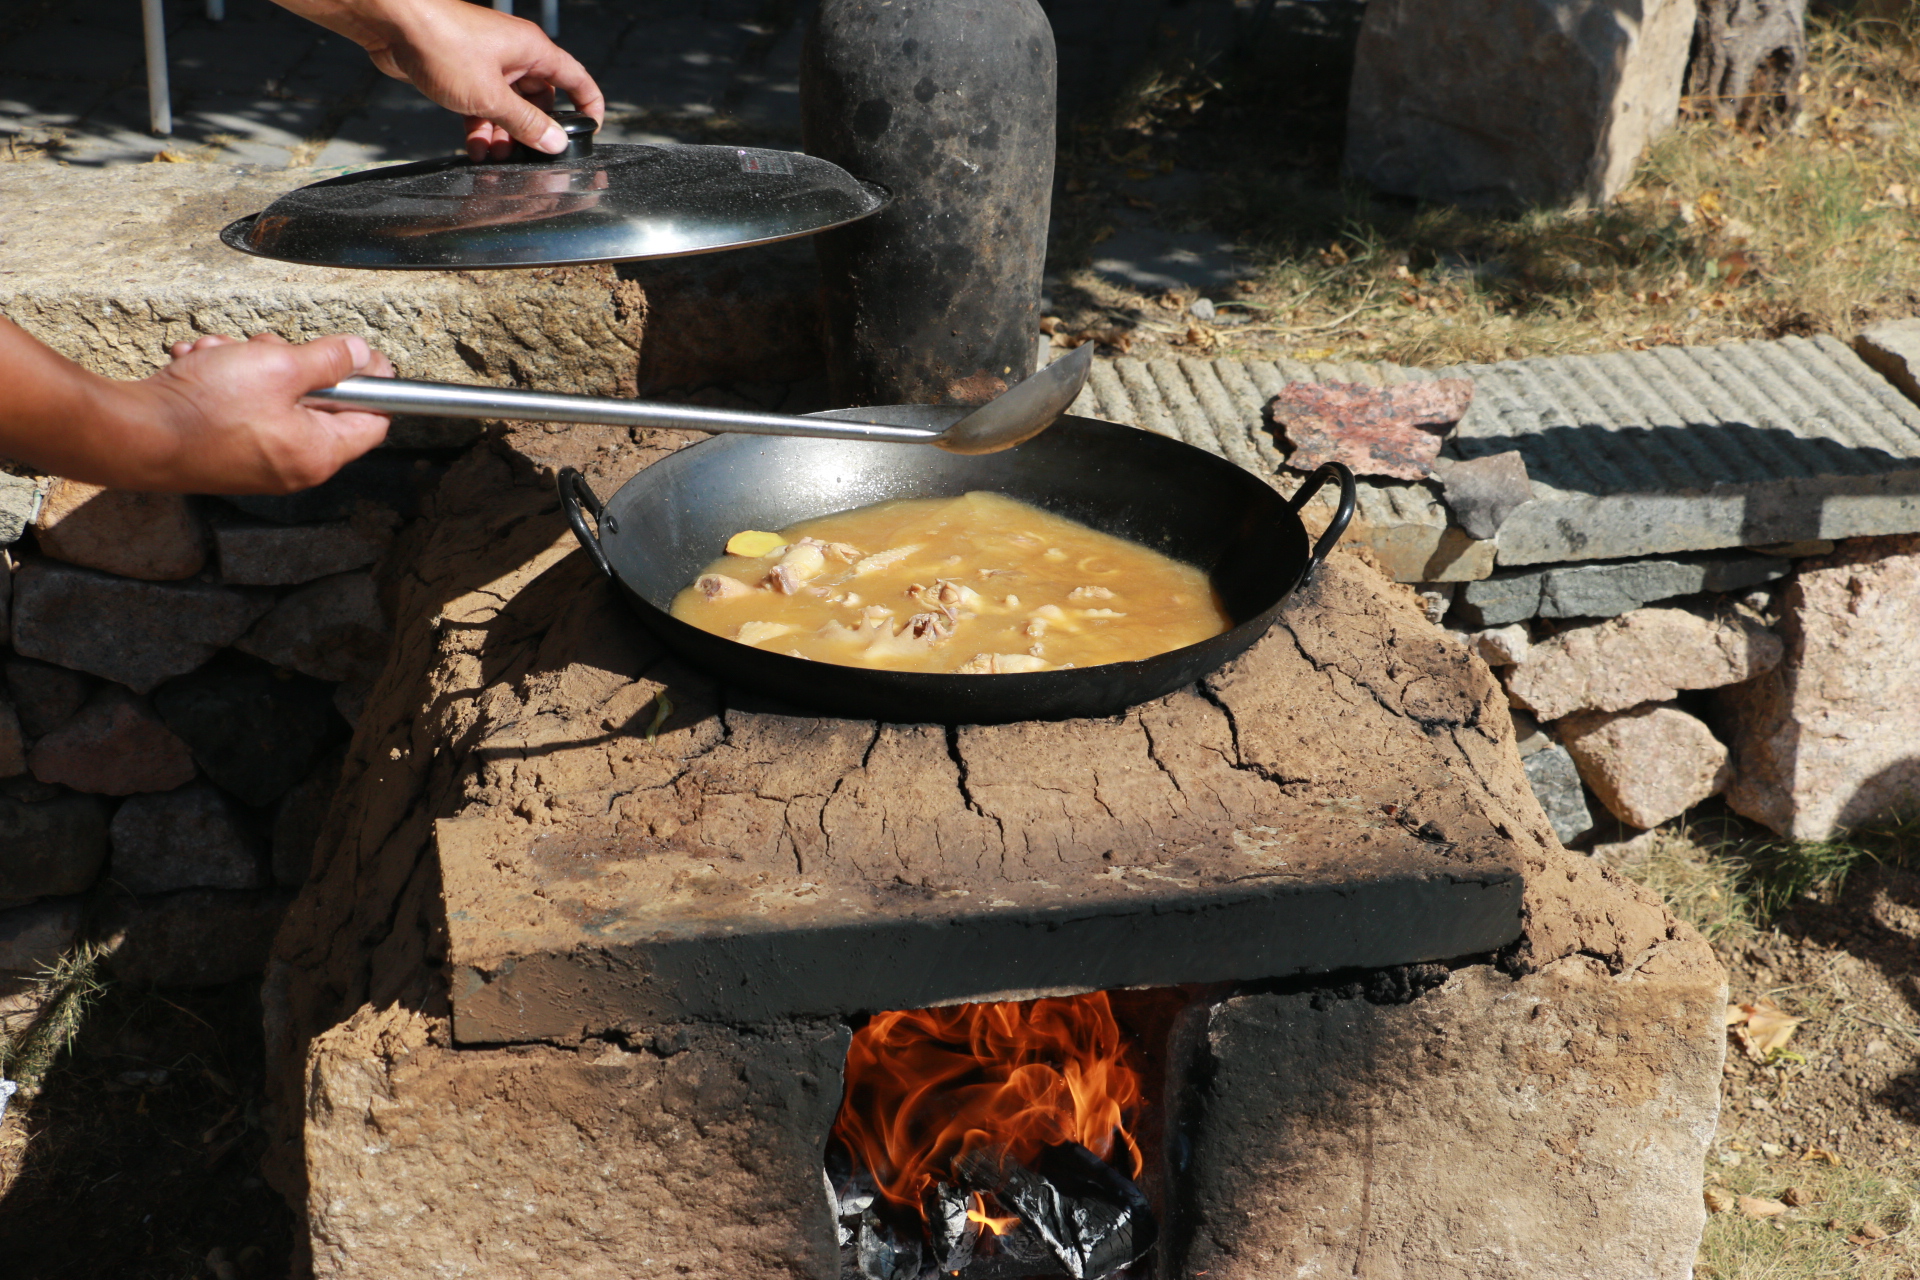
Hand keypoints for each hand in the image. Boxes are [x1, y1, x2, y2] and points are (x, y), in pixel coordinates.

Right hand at [98, 332, 395, 493]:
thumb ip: (328, 359)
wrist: (132, 433)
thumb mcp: (280, 366)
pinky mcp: (226, 451)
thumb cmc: (204, 408)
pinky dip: (222, 378)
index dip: (372, 382)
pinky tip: (200, 365)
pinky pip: (240, 407)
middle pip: (320, 404)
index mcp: (318, 453)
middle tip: (269, 348)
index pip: (374, 420)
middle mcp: (293, 466)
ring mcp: (258, 461)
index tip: (360, 355)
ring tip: (220, 355)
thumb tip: (360, 355)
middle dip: (293, 363)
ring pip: (273, 398)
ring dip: (249, 365)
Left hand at [274, 0, 604, 161]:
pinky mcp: (463, 72)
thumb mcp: (490, 95)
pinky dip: (481, 127)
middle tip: (528, 157)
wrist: (392, 21)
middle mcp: (514, 55)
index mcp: (532, 51)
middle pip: (539, 100)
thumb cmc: (441, 42)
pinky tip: (474, 147)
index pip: (576, 80)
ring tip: (494, 158)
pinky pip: (482, 105)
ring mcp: (488, 63)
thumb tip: (556, 142)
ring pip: (508, 107)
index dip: (588, 106)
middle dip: (533, 132)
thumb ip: (526, 123)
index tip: (590, 132)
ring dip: (503, 134)